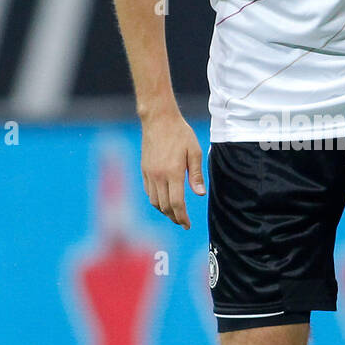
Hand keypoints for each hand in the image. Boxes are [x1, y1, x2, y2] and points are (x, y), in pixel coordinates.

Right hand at [140, 111, 205, 227]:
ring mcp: (150, 174)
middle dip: (174, 218)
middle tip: (183, 222)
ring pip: (155, 202)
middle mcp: (159, 176)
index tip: (188, 225)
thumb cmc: (180, 134)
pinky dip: (156, 201)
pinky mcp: (144, 170)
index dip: (182, 217)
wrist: (158, 119)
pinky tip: (164, 200)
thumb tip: (200, 194)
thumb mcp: (194, 152)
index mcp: (173, 173)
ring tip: (175, 214)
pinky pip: (149, 192)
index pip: (177, 203)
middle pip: (165, 206)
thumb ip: (196, 175)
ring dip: (165, 211)